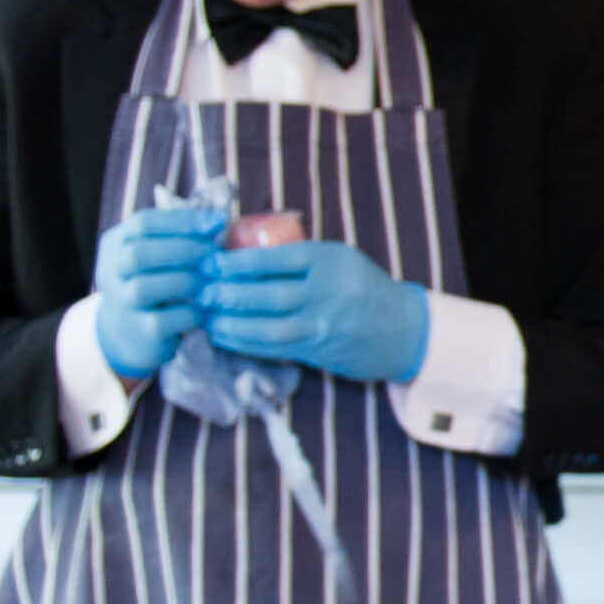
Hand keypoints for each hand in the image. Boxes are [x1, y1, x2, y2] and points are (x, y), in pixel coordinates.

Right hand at [91, 204, 222, 380]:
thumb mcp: (157, 253)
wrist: (129, 333)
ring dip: (185, 281)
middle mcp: (112, 272)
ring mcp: (122, 303)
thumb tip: (219, 221)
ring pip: (146, 287)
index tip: (217, 222)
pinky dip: (188, 313)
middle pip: (139, 254)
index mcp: (116, 243)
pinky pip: (162, 320)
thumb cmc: (155, 281)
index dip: (183, 221)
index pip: (144, 223)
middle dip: (183, 249)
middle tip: (214, 253)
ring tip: (209, 280)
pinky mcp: (139, 331)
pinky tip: (204, 309)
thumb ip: (180, 235)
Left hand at [200, 237, 432, 383]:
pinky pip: (274, 348)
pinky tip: (224, 335)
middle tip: (200, 290)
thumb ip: (298, 258)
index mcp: (328, 260)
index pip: (274, 259)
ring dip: (231, 323)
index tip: (210, 261)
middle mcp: (326, 293)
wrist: (403, 329)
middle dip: (228, 293)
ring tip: (206, 317)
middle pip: (267, 294)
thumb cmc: (363, 287)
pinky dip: (244, 342)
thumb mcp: (338, 258)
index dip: (237, 262)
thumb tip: (241, 251)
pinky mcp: (318, 352)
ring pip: (267, 326)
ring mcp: (322, 325)